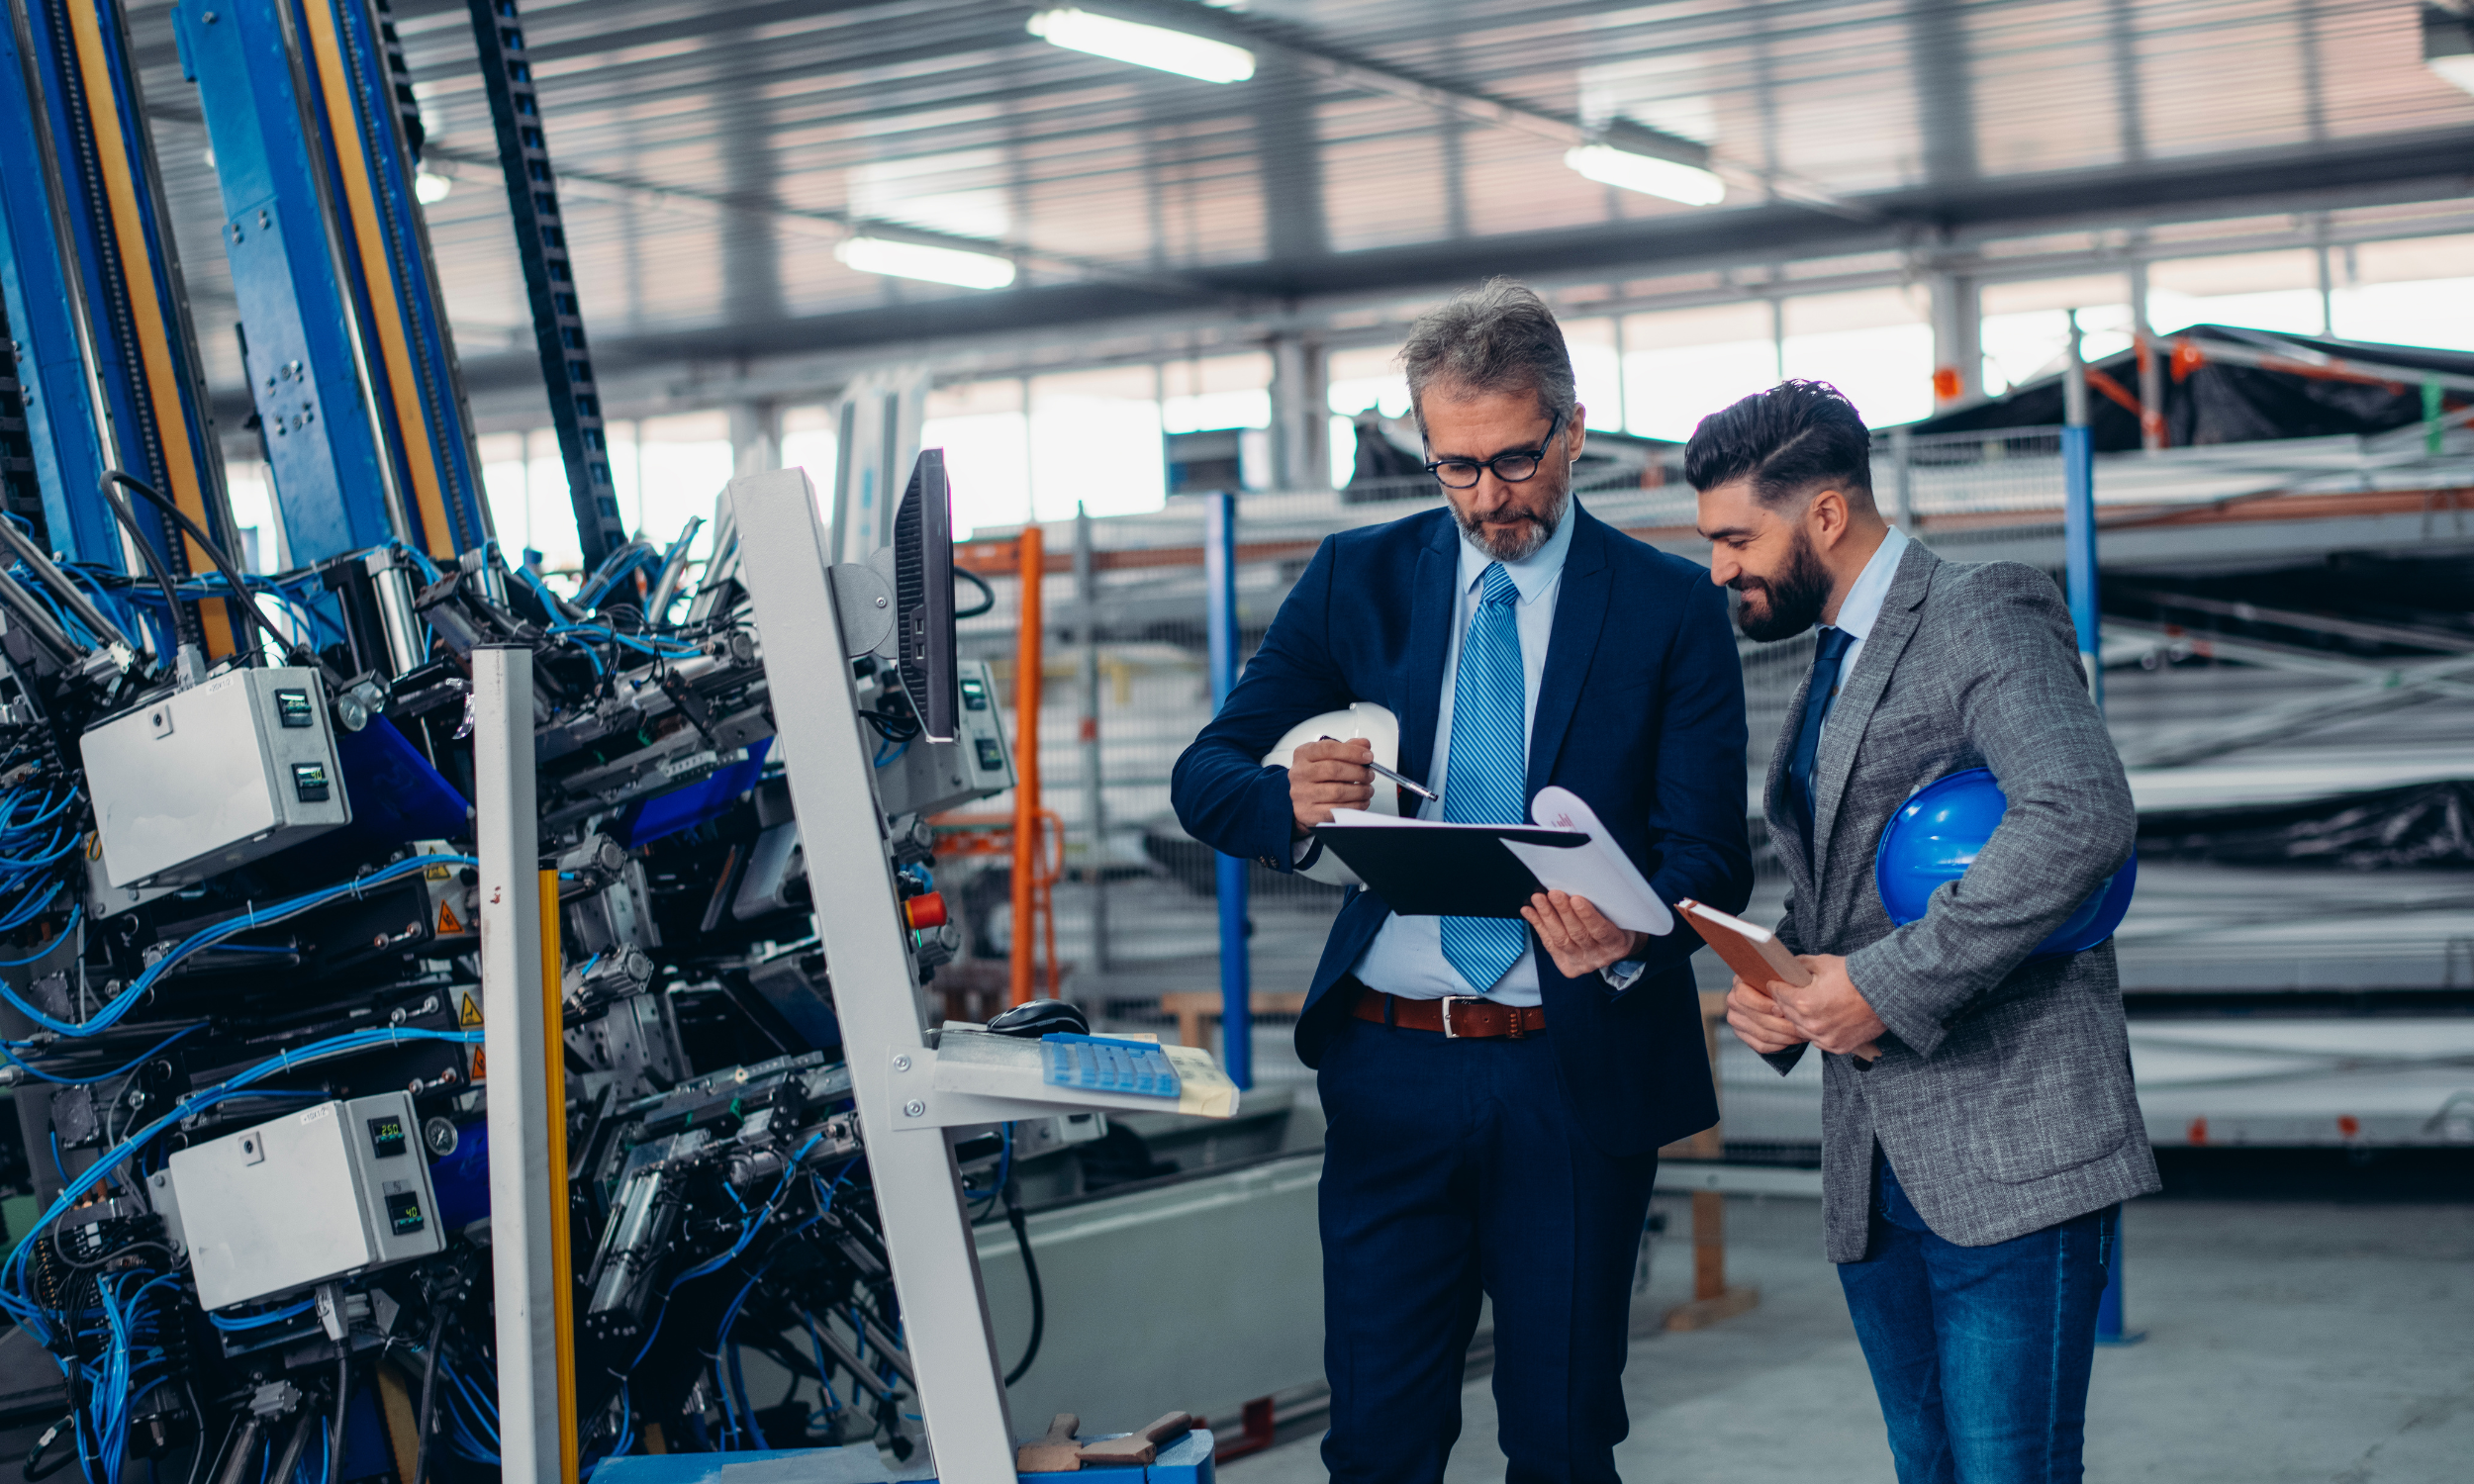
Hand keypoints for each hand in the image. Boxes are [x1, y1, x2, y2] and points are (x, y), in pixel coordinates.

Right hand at [1288, 738, 1373, 837]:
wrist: (1299, 801)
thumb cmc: (1315, 777)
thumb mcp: (1327, 757)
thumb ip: (1346, 748)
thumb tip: (1364, 744)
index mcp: (1303, 754)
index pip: (1328, 749)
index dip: (1352, 752)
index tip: (1368, 757)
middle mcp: (1300, 773)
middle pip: (1334, 770)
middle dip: (1358, 772)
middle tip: (1370, 775)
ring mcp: (1302, 794)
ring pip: (1337, 792)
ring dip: (1359, 791)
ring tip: (1368, 790)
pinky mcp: (1308, 813)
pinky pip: (1337, 810)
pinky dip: (1355, 806)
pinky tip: (1361, 802)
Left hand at [1520, 891, 1645, 977]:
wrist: (1614, 947)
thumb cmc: (1617, 924)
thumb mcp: (1620, 915)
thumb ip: (1605, 906)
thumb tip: (1583, 883)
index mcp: (1617, 944)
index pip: (1601, 930)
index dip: (1588, 915)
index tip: (1576, 899)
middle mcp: (1599, 957)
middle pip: (1578, 934)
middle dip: (1563, 912)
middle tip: (1553, 893)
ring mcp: (1582, 963)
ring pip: (1560, 940)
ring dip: (1547, 916)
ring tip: (1538, 899)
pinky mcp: (1566, 965)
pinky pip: (1549, 944)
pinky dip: (1538, 925)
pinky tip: (1529, 911)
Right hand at [1725, 978, 1808, 1054]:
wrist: (1777, 995)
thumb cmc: (1782, 983)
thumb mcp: (1781, 976)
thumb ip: (1781, 980)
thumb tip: (1787, 986)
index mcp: (1740, 982)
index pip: (1743, 996)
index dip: (1762, 1004)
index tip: (1782, 1009)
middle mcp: (1733, 1001)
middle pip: (1756, 1018)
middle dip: (1781, 1024)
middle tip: (1800, 1025)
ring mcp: (1736, 1019)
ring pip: (1762, 1034)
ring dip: (1785, 1036)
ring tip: (1802, 1033)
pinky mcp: (1742, 1034)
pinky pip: (1761, 1045)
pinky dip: (1780, 1044)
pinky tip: (1793, 1040)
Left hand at [1770, 953, 1885, 1058]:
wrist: (1886, 993)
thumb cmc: (1856, 977)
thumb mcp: (1824, 963)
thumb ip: (1800, 964)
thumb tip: (1787, 965)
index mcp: (1805, 1002)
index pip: (1778, 995)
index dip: (1775, 986)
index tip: (1773, 984)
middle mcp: (1812, 1024)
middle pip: (1786, 1013)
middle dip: (1785, 1002)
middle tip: (1786, 994)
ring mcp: (1825, 1038)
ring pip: (1801, 1030)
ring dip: (1800, 1019)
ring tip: (1805, 1007)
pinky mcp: (1838, 1046)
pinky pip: (1818, 1041)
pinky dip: (1816, 1032)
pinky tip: (1821, 1020)